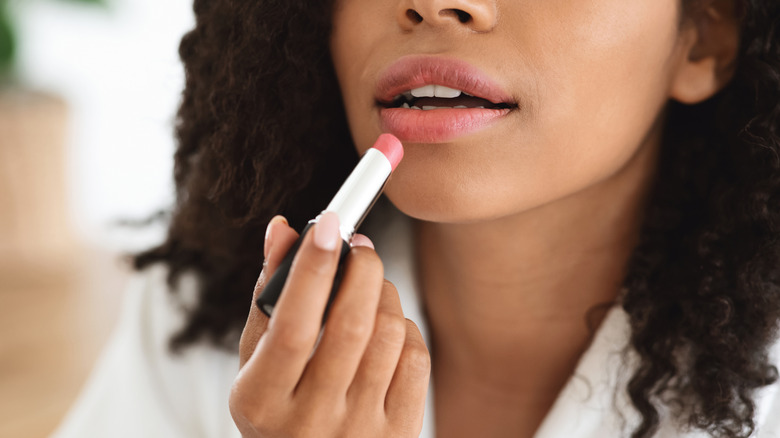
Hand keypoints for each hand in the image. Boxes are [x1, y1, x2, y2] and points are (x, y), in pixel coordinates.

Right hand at [229, 213, 430, 437]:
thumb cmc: (279, 409)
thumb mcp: (256, 360)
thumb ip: (268, 296)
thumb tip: (282, 232)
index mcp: (264, 401)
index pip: (292, 326)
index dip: (311, 270)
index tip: (326, 224)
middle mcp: (311, 420)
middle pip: (351, 325)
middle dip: (362, 268)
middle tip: (359, 246)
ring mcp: (359, 429)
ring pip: (389, 335)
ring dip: (384, 293)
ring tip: (369, 287)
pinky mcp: (399, 431)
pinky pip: (415, 358)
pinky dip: (404, 327)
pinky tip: (386, 328)